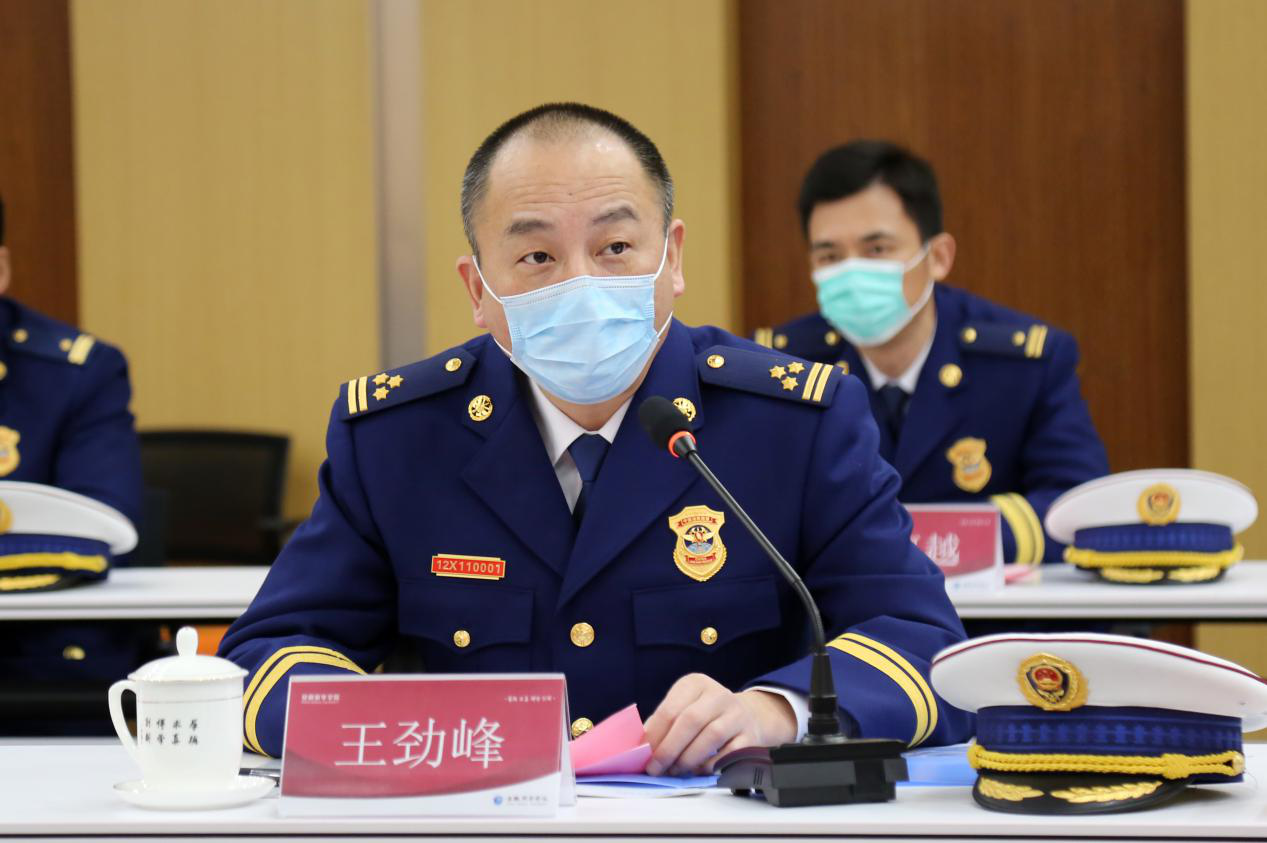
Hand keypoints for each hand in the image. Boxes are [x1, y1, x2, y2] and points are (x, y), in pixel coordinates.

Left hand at [643, 673, 796, 775]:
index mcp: (696, 684)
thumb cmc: (705, 715)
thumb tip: (641, 747)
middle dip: (669, 749)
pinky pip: (728, 754)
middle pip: (690, 721)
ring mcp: (737, 714)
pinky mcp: (750, 735)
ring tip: (674, 770)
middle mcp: (719, 695)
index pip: (671, 709)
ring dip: (688, 758)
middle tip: (655, 768)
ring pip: (711, 737)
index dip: (655, 734)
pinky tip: (697, 770)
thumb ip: (663, 724)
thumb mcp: (684, 708)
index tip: (643, 754)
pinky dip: (709, 765)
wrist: (747, 716)